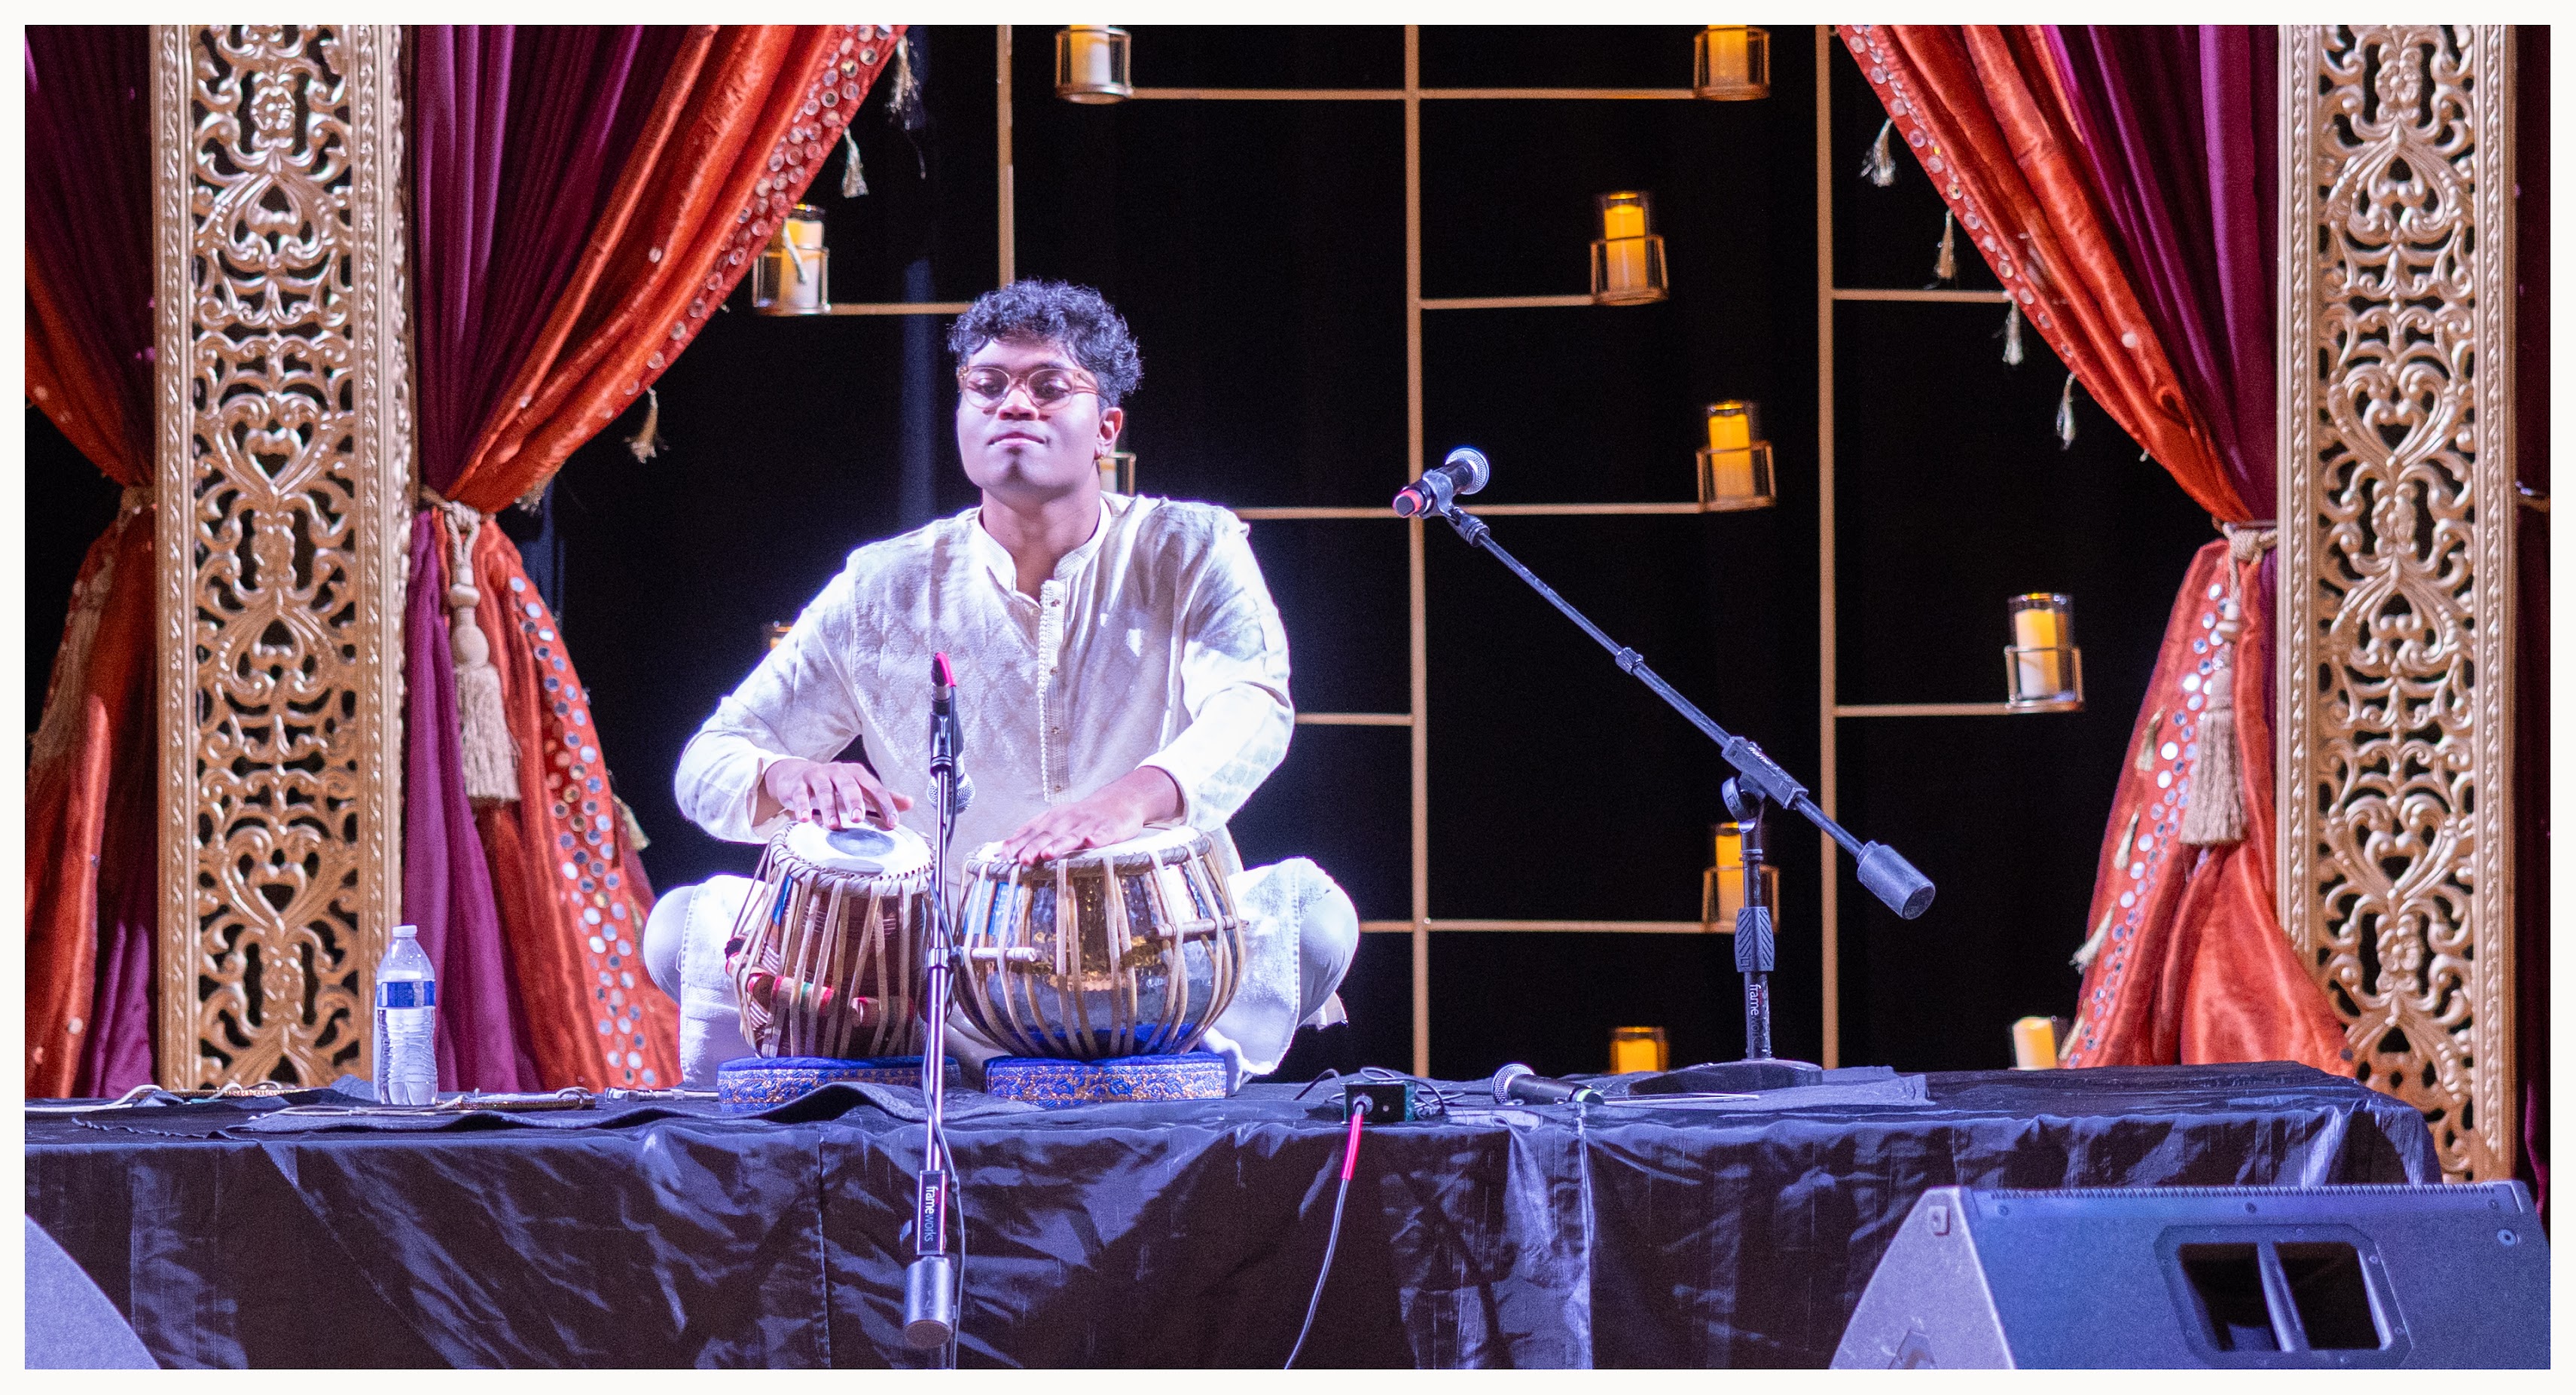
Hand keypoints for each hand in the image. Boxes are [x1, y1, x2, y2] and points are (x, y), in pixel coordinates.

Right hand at [762, 757, 911, 830]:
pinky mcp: (798, 784)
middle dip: (854, 802)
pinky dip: (802, 806)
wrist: (797, 774)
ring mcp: (817, 776)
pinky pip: (800, 795)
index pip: (874, 789)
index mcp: (856, 774)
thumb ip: (882, 797)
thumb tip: (909, 803)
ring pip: (824, 790)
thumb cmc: (832, 785)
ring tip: (833, 825)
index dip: (885, 805)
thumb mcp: (858, 789)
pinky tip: (805, 819)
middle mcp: (838, 772)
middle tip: (858, 819)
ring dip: (829, 808)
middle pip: (849, 785)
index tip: (893, 822)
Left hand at [997, 767, 1180, 864]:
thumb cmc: (1083, 818)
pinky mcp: (1109, 828)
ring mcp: (1088, 824)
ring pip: (1072, 835)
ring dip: (1059, 844)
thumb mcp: (1056, 822)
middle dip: (1034, 847)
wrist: (1119, 802)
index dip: (1017, 843)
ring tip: (1048, 854)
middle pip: (1048, 835)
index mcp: (1053, 819)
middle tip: (1022, 860)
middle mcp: (1068, 820)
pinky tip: (1091, 841)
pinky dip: (1097, 837)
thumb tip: (1004, 850)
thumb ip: (1033, 835)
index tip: (1003, 856)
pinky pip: (1102, 834)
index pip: (1031, 831)